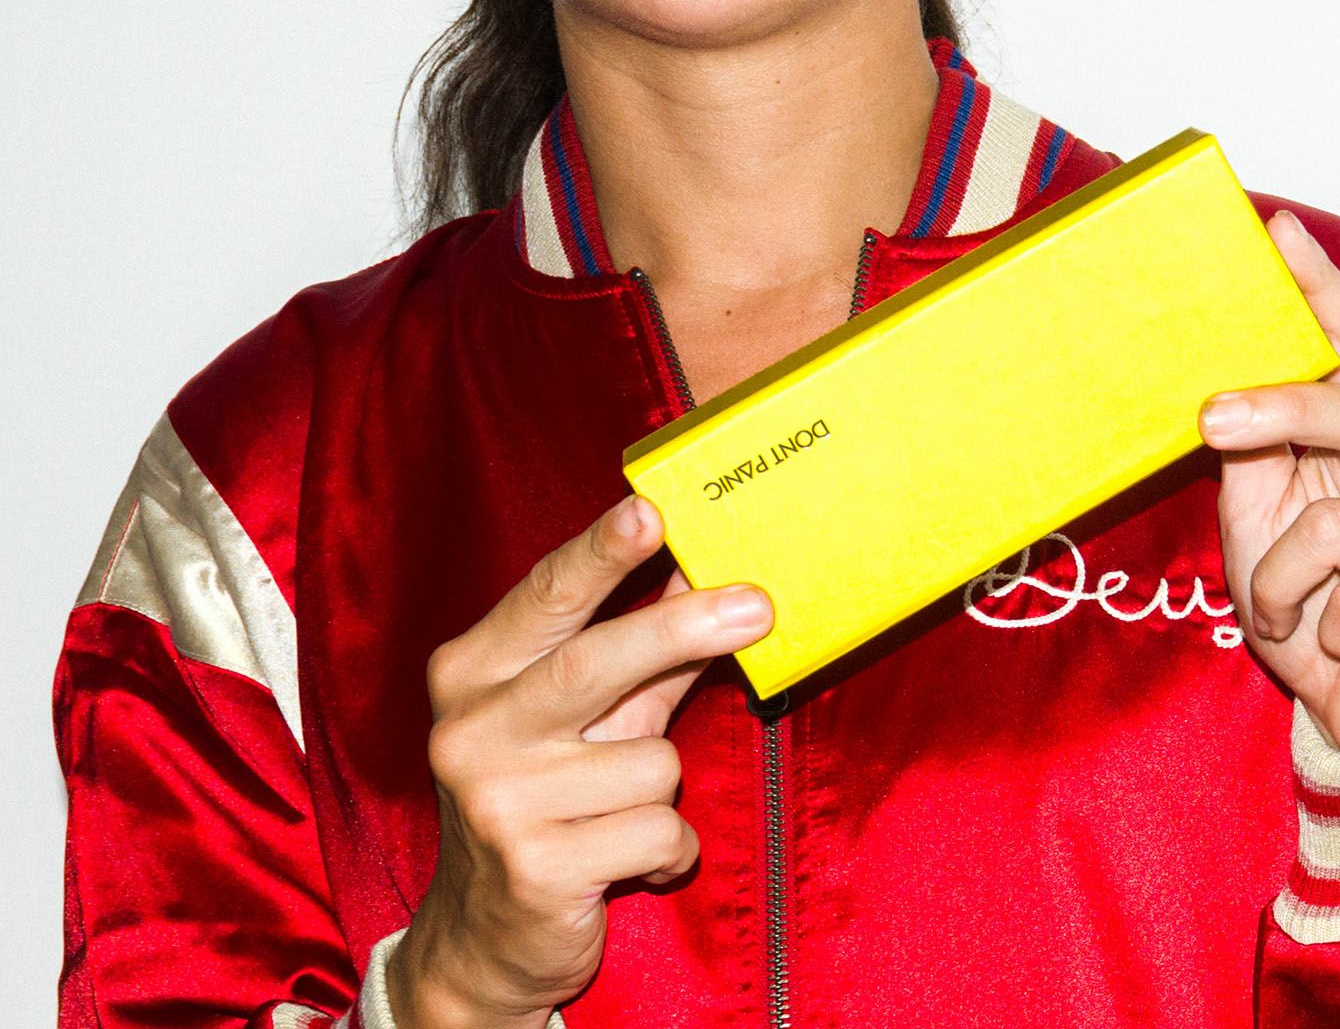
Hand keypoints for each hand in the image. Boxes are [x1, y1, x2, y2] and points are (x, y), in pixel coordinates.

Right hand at [387, 493, 772, 1026]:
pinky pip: (659, 831)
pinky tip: (624, 862)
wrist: (482, 938)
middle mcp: (470, 728)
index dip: (601, 552)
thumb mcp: (586, 713)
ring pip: (651, 761)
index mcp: (472, 671)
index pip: (547, 595)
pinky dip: (667, 849)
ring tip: (618, 813)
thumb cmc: (546, 797)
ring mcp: (496, 802)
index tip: (651, 512)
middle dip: (683, 629)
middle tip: (758, 604)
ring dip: (662, 788)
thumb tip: (703, 568)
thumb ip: (639, 643)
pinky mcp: (535, 870)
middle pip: (595, 661)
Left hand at [1199, 210, 1339, 773]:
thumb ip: (1253, 454)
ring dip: (1281, 579)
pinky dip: (1318, 628)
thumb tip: (1215, 391)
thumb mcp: (1260, 521)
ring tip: (1284, 608)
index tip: (1275, 232)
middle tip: (1212, 422)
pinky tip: (1336, 640)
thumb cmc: (1311, 605)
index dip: (1316, 287)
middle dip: (1279, 410)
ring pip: (1334, 523)